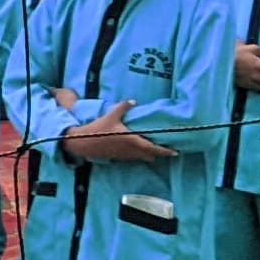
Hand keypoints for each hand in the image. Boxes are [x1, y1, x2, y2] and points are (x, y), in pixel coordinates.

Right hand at [58, 99, 175, 163]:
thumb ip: (124, 107)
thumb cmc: (99, 129)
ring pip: (142, 158)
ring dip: (149, 154)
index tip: (175, 152)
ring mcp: (124, 155)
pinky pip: (133, 158)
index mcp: (132, 140)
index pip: (153, 148)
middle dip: (159, 153)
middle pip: (150, 155)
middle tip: (167, 150)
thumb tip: (133, 101)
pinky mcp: (118, 157)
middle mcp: (131, 150)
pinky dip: (139, 155)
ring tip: (155, 150)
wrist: (84, 143)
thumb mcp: (111, 115)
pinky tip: (138, 150)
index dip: (165, 151)